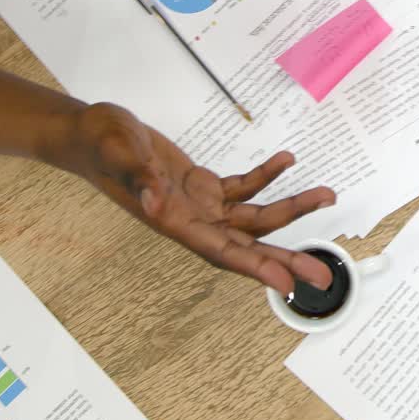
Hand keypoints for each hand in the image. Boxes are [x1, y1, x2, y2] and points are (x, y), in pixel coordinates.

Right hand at [56, 103, 335, 294]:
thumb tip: (156, 203)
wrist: (91, 135)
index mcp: (175, 223)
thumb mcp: (120, 154)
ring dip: (291, 208)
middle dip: (286, 259)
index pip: (223, 253)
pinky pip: (243, 187)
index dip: (256, 269)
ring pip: (254, 217)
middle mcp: (193, 221)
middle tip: (323, 275)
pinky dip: (267, 176)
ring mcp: (200, 206)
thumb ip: (139, 179)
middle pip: (248, 247)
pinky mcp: (202, 186)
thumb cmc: (102, 145)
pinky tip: (287, 160)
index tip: (286, 284)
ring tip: (326, 196)